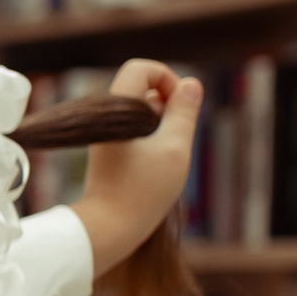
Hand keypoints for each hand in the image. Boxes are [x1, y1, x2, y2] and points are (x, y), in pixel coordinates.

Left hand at [71, 58, 200, 274]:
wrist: (109, 226)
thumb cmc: (143, 190)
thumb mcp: (174, 147)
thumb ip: (184, 111)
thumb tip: (190, 84)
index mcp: (116, 110)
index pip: (140, 69)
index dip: (166, 78)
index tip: (180, 106)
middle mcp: (106, 117)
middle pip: (143, 89)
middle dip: (167, 105)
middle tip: (173, 138)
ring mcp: (107, 134)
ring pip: (142, 111)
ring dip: (162, 125)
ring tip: (165, 155)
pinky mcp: (111, 150)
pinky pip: (137, 130)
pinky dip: (153, 139)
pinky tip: (157, 164)